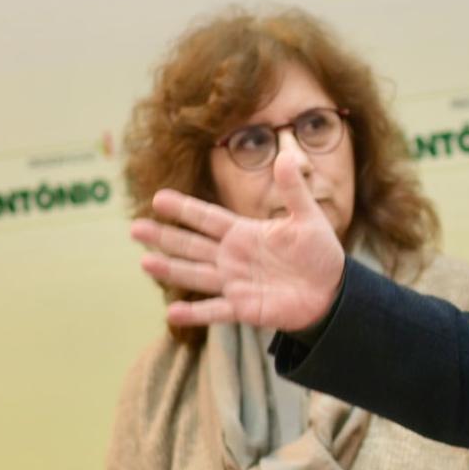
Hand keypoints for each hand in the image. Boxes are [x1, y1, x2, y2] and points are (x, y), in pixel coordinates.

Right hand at [131, 148, 344, 329]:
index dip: (185, 209)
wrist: (333, 291)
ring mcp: (235, 283)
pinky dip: (195, 313)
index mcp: (244, 233)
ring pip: (196, 274)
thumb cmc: (319, 253)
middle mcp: (233, 257)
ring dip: (172, 269)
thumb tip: (287, 156)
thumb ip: (293, 191)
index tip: (158, 198)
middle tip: (135, 228)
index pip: (207, 218)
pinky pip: (215, 311)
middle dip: (165, 237)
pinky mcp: (244, 308)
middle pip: (192, 245)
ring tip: (146, 262)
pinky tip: (173, 313)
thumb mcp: (308, 218)